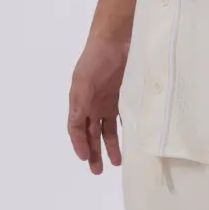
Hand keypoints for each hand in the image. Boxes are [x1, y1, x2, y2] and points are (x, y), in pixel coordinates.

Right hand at [68, 35, 129, 174]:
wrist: (118, 38)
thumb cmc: (97, 57)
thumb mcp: (83, 80)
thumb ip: (79, 103)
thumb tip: (76, 126)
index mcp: (80, 100)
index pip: (76, 128)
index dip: (79, 144)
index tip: (85, 158)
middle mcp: (93, 103)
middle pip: (91, 133)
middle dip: (93, 152)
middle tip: (97, 171)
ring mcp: (110, 100)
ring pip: (108, 129)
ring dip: (111, 146)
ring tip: (117, 163)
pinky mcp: (125, 95)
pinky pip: (125, 117)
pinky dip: (127, 130)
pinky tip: (132, 142)